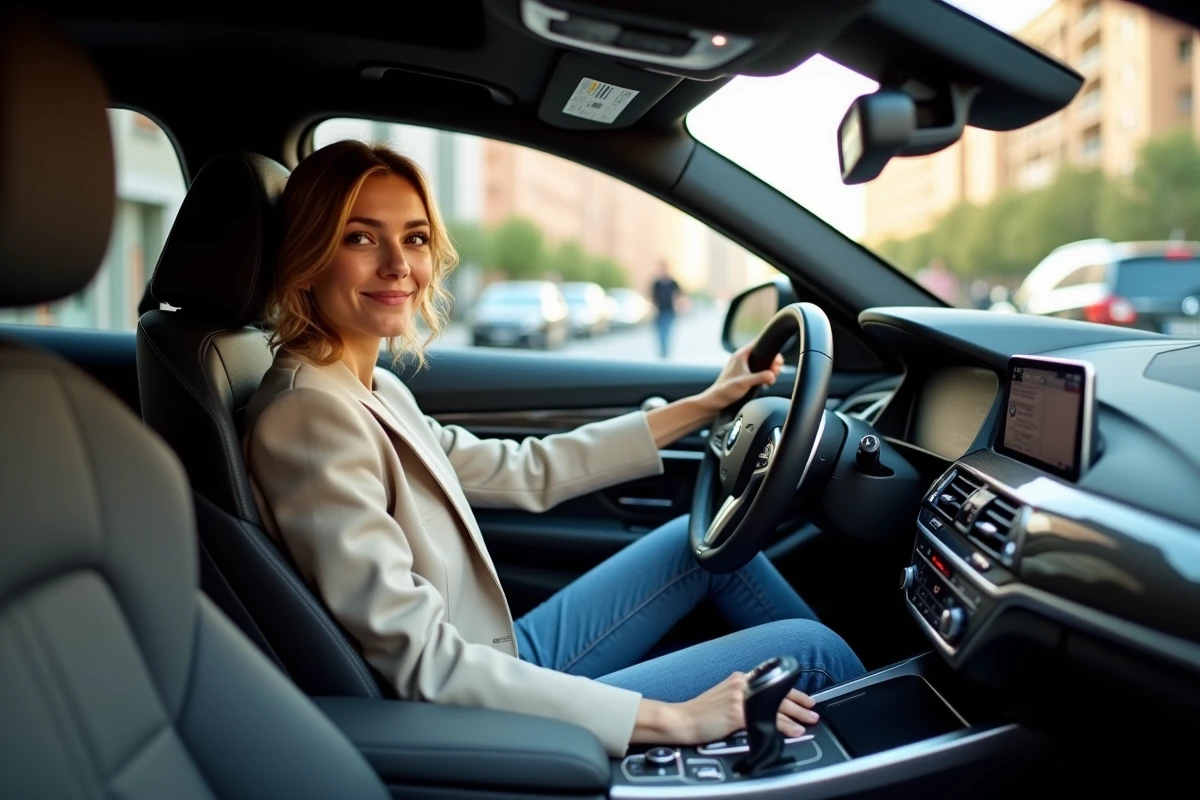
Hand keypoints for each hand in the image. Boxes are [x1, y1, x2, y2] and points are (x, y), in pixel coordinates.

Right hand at [633, 673, 819, 744]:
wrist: (682, 719)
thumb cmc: (701, 712)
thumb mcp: (725, 697)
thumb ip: (744, 697)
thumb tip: (764, 706)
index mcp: (740, 678)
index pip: (773, 682)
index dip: (792, 691)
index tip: (805, 698)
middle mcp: (742, 684)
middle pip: (779, 692)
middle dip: (800, 703)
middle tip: (813, 711)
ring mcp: (740, 698)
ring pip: (776, 706)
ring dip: (797, 715)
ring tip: (809, 722)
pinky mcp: (737, 713)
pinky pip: (767, 719)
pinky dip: (783, 727)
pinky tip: (793, 732)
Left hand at [696, 343, 783, 413]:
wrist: (716, 400)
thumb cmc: (726, 390)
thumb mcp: (745, 383)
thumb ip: (760, 377)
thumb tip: (772, 375)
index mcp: (741, 355)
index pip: (760, 343)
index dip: (771, 351)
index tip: (776, 362)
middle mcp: (742, 358)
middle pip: (764, 354)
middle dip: (773, 363)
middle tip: (776, 372)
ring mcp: (743, 366)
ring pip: (762, 363)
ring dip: (769, 370)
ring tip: (771, 379)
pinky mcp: (744, 374)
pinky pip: (758, 371)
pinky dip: (764, 376)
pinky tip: (765, 383)